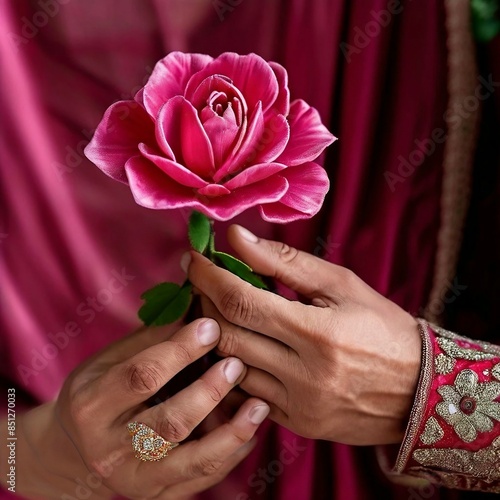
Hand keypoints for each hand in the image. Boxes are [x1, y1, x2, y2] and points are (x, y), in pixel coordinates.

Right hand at [0, 319, 268, 498]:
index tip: (212, 326)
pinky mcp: (155, 497)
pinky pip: (201, 480)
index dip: (180, 351)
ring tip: (259, 405)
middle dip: (210, 391)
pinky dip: (231, 455)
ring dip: (231, 431)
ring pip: (191, 461)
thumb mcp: (110, 361)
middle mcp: (109, 449)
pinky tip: (250, 431)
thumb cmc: (100, 392)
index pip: (142, 376)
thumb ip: (151, 340)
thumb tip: (194, 308)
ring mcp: (133, 479)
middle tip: (237, 364)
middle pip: (169, 423)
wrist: (78, 450)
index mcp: (92, 406)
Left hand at [186, 225, 421, 445]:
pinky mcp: (296, 424)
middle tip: (202, 282)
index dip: (209, 277)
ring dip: (213, 335)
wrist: (420, 389)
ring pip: (228, 369)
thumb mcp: (341, 284)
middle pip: (226, 335)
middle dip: (204, 303)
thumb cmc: (382, 327)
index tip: (193, 258)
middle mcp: (303, 375)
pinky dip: (231, 368)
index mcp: (318, 333)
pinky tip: (237, 345)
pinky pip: (244, 396)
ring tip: (216, 311)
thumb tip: (236, 238)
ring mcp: (297, 406)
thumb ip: (285, 262)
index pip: (241, 302)